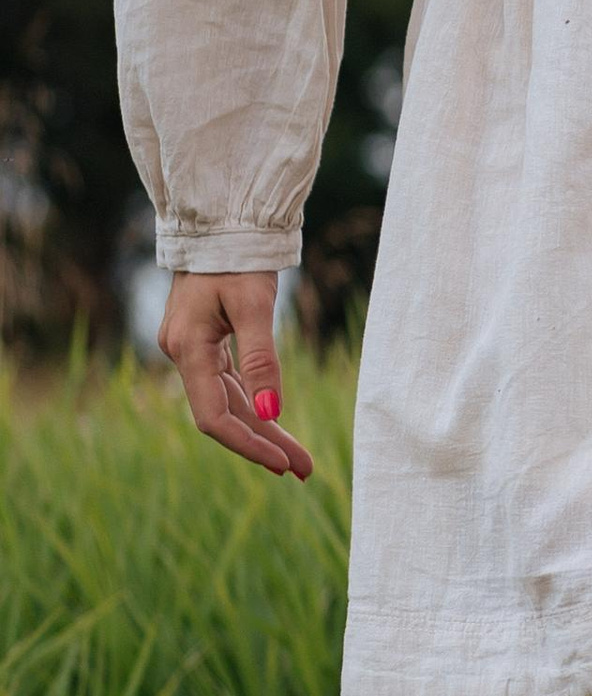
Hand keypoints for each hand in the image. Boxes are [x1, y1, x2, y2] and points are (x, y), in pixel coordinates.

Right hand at [159, 269, 313, 479]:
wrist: (219, 223)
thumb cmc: (238, 259)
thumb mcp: (255, 306)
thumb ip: (261, 361)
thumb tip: (270, 415)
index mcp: (188, 349)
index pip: (214, 417)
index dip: (248, 444)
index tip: (283, 464)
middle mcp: (183, 353)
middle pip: (226, 413)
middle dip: (265, 443)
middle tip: (304, 471)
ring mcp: (192, 348)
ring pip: (230, 401)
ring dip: (263, 429)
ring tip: (299, 459)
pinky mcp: (204, 341)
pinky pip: (230, 383)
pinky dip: (254, 404)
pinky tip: (274, 423)